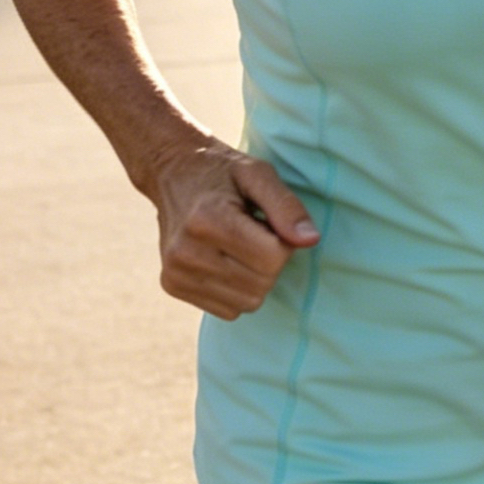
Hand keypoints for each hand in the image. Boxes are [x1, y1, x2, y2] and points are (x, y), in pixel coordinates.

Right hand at [146, 139, 318, 320]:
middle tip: (255, 233)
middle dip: (271, 261)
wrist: (173, 174)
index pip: (272, 257)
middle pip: (262, 283)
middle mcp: (185, 251)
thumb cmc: (223, 173)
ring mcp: (175, 272)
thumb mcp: (259, 174)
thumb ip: (287, 207)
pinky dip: (237, 291)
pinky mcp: (172, 286)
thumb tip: (311, 240)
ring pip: (248, 302)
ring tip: (239, 246)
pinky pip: (229, 310)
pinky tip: (225, 261)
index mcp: (207, 220)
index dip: (283, 242)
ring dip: (256, 278)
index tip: (268, 223)